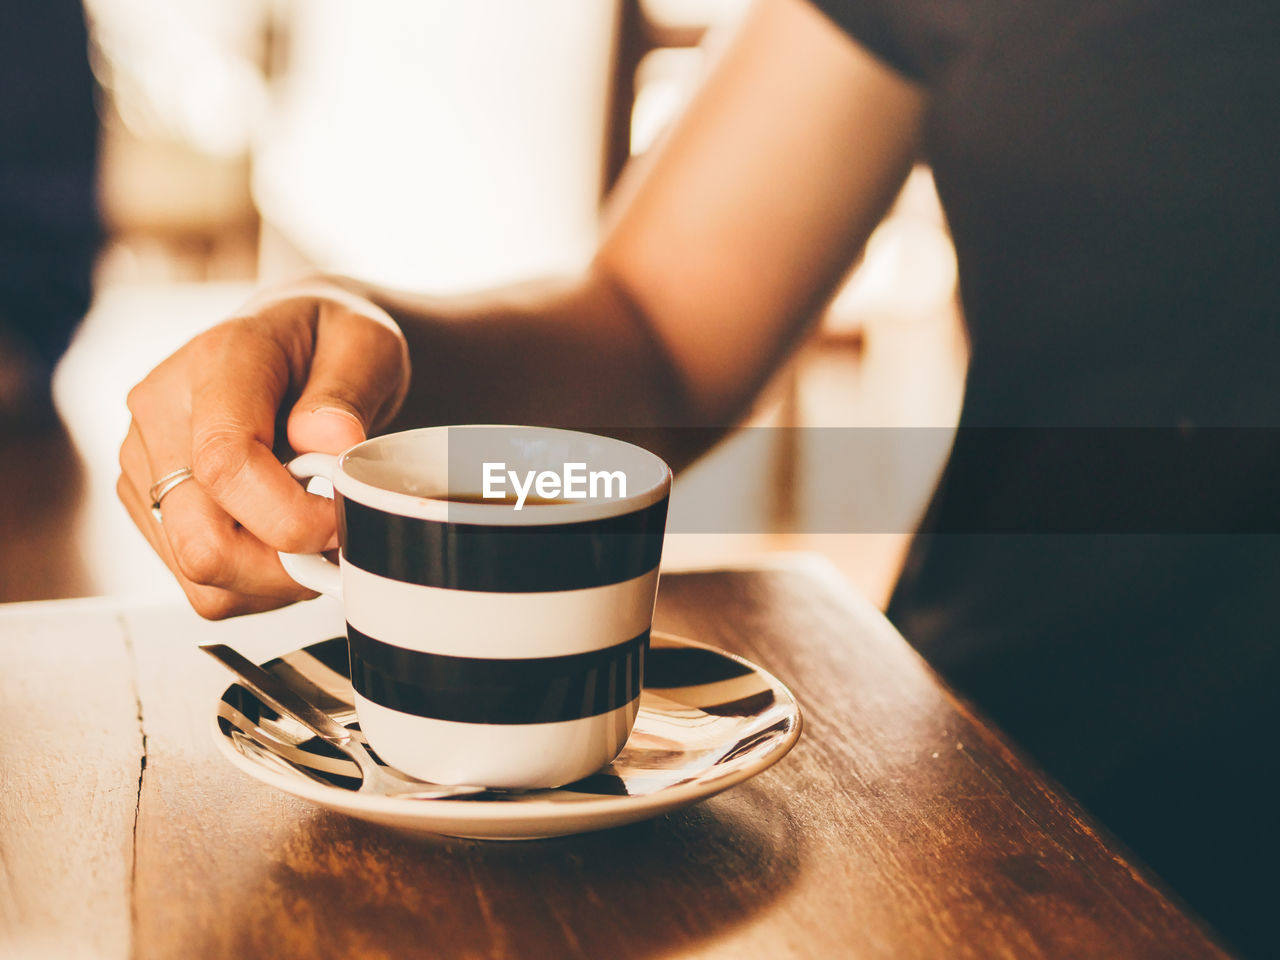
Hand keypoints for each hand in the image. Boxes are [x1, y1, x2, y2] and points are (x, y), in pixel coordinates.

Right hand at [117, 282, 409, 617]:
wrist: (300, 342)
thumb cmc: (333, 342)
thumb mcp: (366, 344)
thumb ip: (348, 390)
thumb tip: (329, 438)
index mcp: (215, 363)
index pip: (225, 464)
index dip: (292, 517)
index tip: (343, 520)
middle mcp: (161, 412)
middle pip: (202, 540)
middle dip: (286, 565)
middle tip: (337, 541)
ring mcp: (145, 463)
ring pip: (200, 574)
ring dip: (274, 579)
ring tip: (316, 536)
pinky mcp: (149, 505)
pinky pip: (200, 583)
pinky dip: (255, 583)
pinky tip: (287, 542)